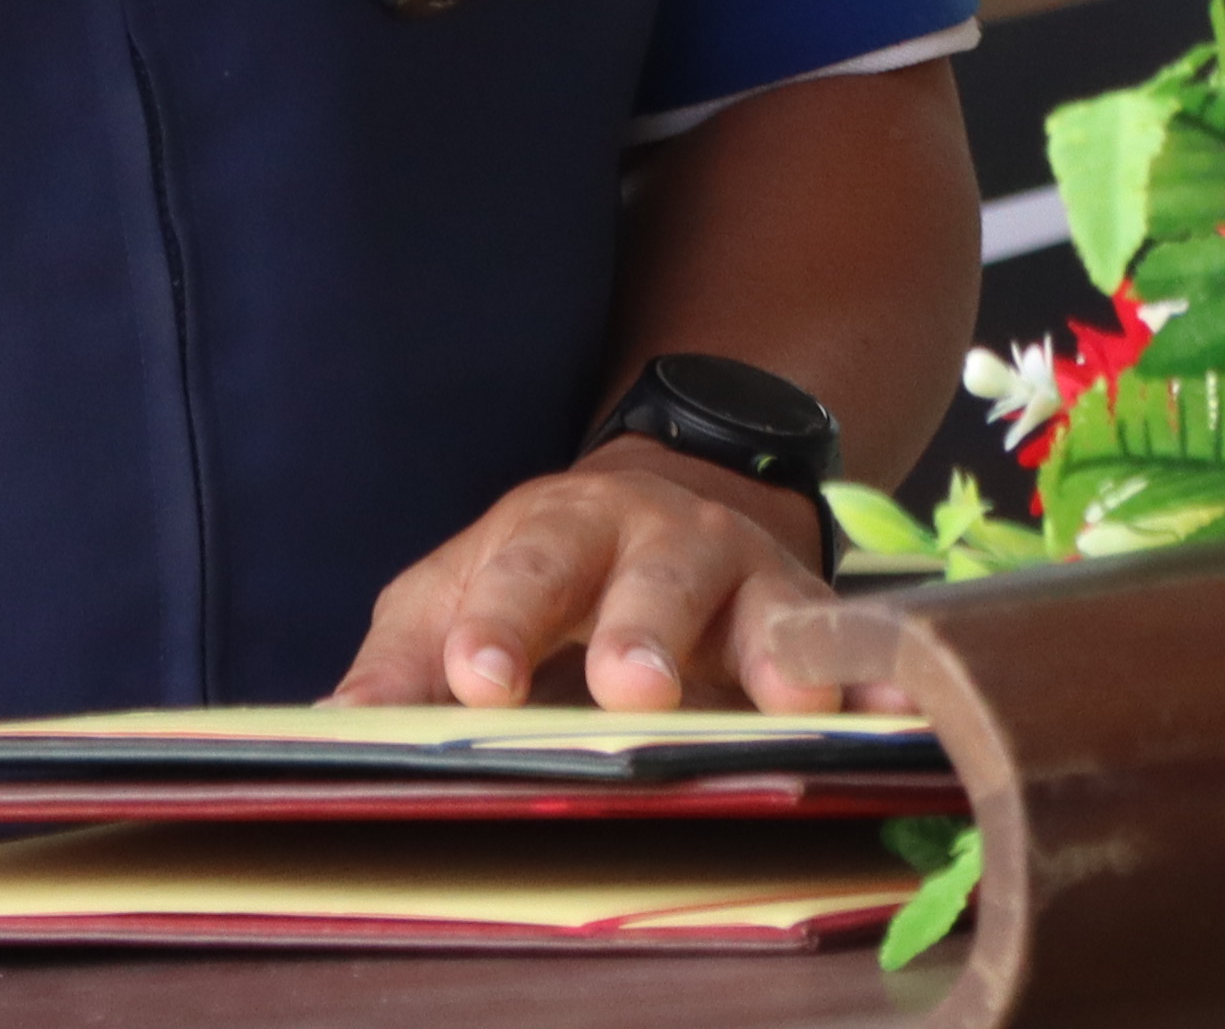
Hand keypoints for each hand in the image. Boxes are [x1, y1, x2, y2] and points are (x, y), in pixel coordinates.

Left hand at [333, 445, 881, 713]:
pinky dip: (874, 671)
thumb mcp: (455, 596)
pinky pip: (850, 641)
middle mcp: (657, 538)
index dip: (500, 624)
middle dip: (641, 627)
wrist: (664, 496)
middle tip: (631, 686)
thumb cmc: (538, 573)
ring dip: (773, 648)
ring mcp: (745, 571)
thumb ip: (404, 660)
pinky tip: (894, 709)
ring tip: (787, 699)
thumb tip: (330, 729)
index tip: (477, 682)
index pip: (521, 571)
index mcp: (553, 532)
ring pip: (762, 601)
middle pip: (648, 576)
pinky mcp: (810, 610)